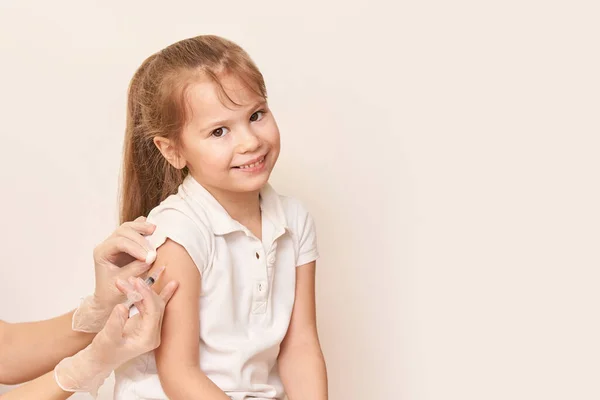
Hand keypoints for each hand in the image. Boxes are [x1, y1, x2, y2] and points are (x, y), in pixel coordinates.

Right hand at [55, 275, 177, 396]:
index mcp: (148, 338)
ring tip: (132, 279)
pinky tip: (171, 284)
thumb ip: (115, 323)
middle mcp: (154, 333)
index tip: (136, 283)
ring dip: (143, 291)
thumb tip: (122, 306)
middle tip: (133, 279)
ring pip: (154, 304)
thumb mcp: (107, 338)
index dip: (146, 295)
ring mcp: (152, 328)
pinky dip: (153, 294)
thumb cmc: (103, 352)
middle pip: (156, 306)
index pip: (153, 312)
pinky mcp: (147, 322)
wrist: (100, 359)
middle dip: (145, 291)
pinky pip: (153, 306)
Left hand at [72, 216, 157, 332]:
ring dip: (142, 228)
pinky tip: (152, 229)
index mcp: (101, 253)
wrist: (109, 298)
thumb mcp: (123, 283)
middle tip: (153, 251)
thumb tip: (150, 258)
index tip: (149, 257)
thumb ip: (135, 268)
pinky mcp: (126, 243)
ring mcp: (116, 242)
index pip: (119, 243)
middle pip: (124, 231)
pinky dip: (143, 228)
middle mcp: (107, 245)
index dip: (135, 247)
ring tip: (155, 230)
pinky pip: (134, 230)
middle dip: (140, 239)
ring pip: (128, 227)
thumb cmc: (112, 293)